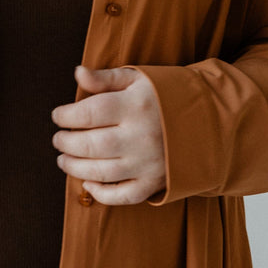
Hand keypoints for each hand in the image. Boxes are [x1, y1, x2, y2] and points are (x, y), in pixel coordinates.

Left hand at [51, 66, 166, 204]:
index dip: (66, 115)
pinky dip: (103, 194)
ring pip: (102, 172)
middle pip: (91, 145)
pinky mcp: (156, 182)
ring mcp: (149, 163)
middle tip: (57, 139)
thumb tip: (77, 72)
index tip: (57, 115)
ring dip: (75, 168)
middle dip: (67, 143)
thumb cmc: (167, 94)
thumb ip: (105, 78)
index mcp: (135, 106)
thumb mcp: (137, 78)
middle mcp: (141, 136)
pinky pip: (125, 196)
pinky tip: (88, 183)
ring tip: (63, 159)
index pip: (89, 113)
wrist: (209, 117)